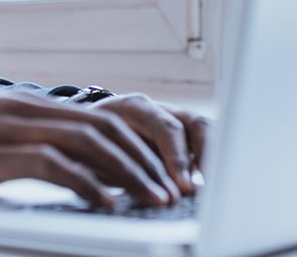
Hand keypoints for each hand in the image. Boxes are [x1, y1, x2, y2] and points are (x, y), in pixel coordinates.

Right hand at [0, 90, 204, 207]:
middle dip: (144, 160)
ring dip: (129, 174)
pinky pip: (52, 166)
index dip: (134, 145)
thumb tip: (54, 168)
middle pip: (102, 127)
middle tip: (170, 189)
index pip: (94, 118)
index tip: (158, 172)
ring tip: (152, 199)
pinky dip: (88, 186)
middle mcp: (18, 108)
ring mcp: (4, 127)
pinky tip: (106, 205)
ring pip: (87, 144)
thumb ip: (14, 145)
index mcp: (19, 104)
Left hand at [87, 93, 209, 196]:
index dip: (177, 158)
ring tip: (213, 189)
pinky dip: (210, 163)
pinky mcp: (182, 136)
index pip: (165, 128)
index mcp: (133, 107)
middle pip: (193, 125)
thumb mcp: (90, 151)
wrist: (83, 128)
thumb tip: (126, 189)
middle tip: (201, 190)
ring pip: (205, 131)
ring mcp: (173, 119)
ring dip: (212, 160)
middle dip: (203, 159)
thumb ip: (107, 166)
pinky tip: (208, 187)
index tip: (183, 187)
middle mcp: (158, 109)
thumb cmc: (86, 141)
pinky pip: (205, 144)